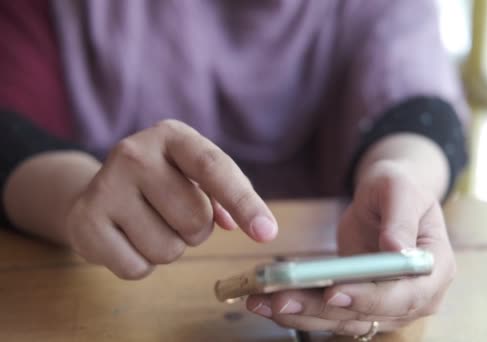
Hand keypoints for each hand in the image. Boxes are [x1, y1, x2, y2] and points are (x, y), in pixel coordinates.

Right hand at [63, 120, 276, 278]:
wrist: (99, 188)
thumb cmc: (164, 181)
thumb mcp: (195, 173)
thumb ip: (228, 192)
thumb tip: (249, 225)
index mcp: (172, 136)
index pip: (214, 168)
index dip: (244, 202)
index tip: (267, 232)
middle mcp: (134, 153)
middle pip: (196, 221)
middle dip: (196, 230)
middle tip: (173, 214)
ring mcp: (105, 186)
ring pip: (168, 249)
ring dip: (169, 248)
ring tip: (150, 224)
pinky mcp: (85, 221)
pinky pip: (137, 268)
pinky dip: (142, 264)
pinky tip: (127, 238)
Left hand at [246, 160, 454, 335]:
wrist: (386, 199)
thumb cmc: (398, 187)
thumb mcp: (400, 188)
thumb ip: (400, 217)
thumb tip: (396, 249)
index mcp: (434, 268)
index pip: (405, 295)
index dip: (370, 298)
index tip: (333, 291)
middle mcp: (415, 296)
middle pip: (369, 315)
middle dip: (322, 309)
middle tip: (281, 299)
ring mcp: (387, 305)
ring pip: (344, 321)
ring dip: (303, 314)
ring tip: (262, 302)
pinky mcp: (360, 304)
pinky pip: (331, 314)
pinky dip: (301, 309)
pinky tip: (267, 301)